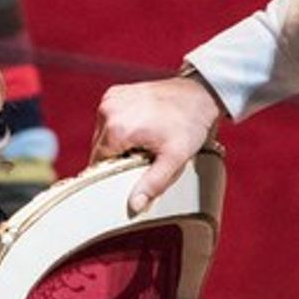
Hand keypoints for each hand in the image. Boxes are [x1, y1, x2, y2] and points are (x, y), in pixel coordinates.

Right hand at [90, 74, 221, 213]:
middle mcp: (107, 112)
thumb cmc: (189, 125)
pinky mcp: (114, 93)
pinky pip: (108, 118)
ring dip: (117, 140)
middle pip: (99, 147)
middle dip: (117, 155)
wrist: (199, 94)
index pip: (99, 162)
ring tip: (143, 138)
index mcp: (116, 129)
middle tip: (142, 154)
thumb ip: (153, 183)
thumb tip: (134, 206)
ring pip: (102, 133)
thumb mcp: (175, 158)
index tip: (133, 168)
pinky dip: (119, 124)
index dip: (114, 170)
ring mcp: (110, 99)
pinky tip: (140, 124)